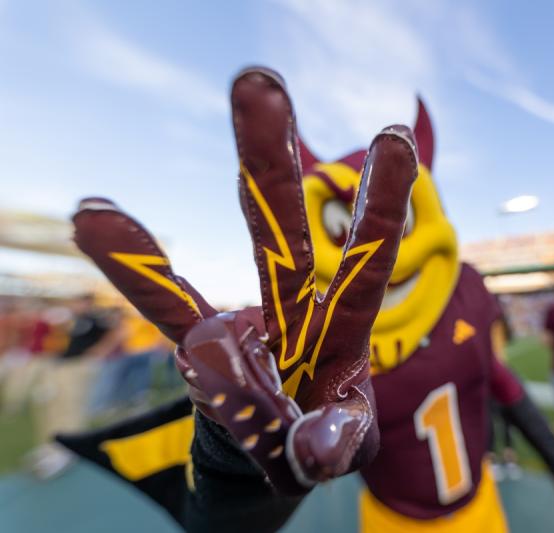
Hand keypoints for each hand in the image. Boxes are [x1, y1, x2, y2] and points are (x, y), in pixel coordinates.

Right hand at [72, 67, 417, 494]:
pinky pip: (168, 309)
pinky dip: (137, 271)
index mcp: (347, 322)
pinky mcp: (203, 346)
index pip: (368, 255)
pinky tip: (96, 219)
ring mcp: (244, 318)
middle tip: (260, 82)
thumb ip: (337, 438)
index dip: (380, 201)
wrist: (275, 451)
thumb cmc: (320, 432)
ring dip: (201, 202)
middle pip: (286, 226)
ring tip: (138, 172)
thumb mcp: (343, 440)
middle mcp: (295, 304)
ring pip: (224, 251)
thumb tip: (319, 448)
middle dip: (273, 161)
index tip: (391, 136)